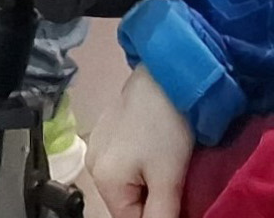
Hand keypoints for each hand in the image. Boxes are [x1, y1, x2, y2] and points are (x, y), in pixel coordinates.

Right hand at [83, 69, 198, 217]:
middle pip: (126, 202)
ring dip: (149, 184)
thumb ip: (161, 215)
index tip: (180, 204)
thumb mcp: (168, 178)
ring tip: (173, 168)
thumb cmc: (167, 125)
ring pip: (127, 181)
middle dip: (152, 202)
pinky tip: (162, 150)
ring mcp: (100, 143)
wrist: (168, 70)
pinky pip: (126, 160)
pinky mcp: (110, 127)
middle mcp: (93, 163)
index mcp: (103, 180)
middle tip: (179, 187)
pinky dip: (143, 164)